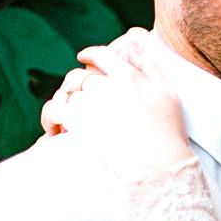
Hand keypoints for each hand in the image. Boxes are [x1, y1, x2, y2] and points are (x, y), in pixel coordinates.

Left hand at [39, 43, 191, 174]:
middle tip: (75, 96)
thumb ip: (152, 70)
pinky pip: (54, 111)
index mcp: (128, 76)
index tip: (83, 57)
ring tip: (66, 119)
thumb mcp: (169, 96)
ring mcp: (91, 104)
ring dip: (66, 104)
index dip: (90, 54)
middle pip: (81, 77)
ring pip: (68, 95)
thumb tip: (136, 52)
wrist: (160, 168)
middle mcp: (107, 86)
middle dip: (77, 86)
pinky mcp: (78, 124)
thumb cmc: (169, 136)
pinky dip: (50, 117)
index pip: (102, 56)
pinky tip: (53, 128)